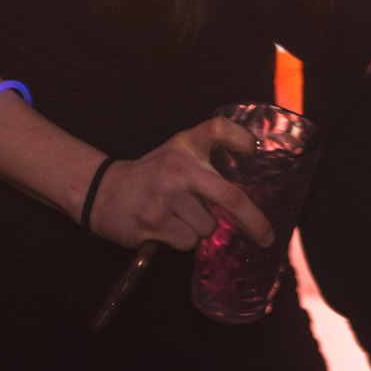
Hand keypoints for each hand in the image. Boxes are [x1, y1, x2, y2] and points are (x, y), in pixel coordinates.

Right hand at [86, 115, 274, 250]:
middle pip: (230, 197)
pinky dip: (182, 239)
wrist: (104, 193)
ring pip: (207, 227)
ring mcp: (165, 196)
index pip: (217, 129)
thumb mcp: (178, 152)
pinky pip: (188, 242)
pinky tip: (165, 226)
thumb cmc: (153, 175)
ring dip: (199, 228)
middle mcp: (177, 167)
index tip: (254, 150)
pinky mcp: (153, 222)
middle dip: (254, 222)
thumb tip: (253, 177)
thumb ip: (209, 156)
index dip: (240, 138)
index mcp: (185, 145)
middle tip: (267, 237)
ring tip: (177, 215)